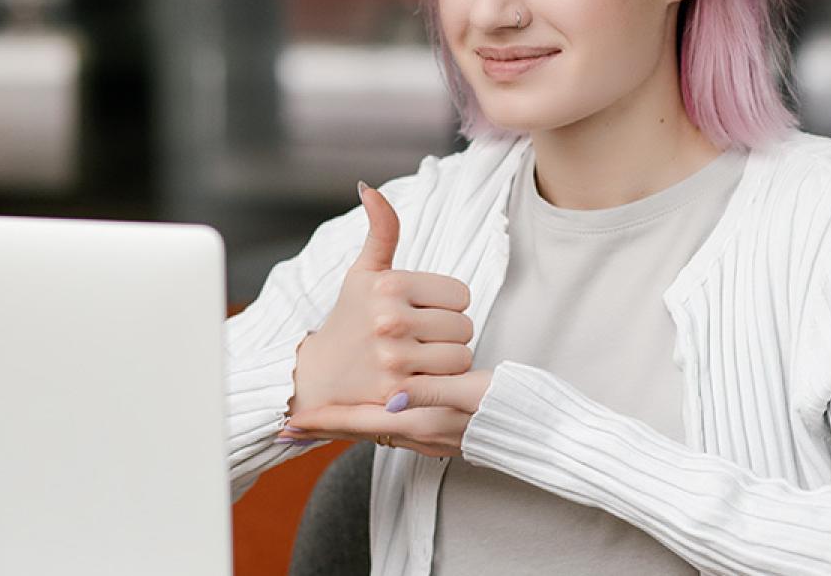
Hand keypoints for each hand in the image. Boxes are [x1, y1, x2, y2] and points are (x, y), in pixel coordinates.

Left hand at [278, 368, 493, 456]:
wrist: (537, 430)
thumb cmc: (508, 408)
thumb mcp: (471, 395)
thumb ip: (432, 394)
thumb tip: (394, 394)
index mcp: (421, 422)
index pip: (360, 424)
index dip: (327, 421)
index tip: (292, 422)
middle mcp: (419, 433)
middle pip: (361, 429)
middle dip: (328, 425)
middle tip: (294, 424)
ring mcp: (429, 435)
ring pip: (375, 428)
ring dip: (348, 421)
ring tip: (324, 413)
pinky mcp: (439, 431)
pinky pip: (393, 428)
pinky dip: (372, 421)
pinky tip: (372, 409)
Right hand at [287, 182, 475, 416]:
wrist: (317, 378)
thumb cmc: (349, 319)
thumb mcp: (363, 272)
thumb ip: (380, 231)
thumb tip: (369, 187)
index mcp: (389, 285)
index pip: (461, 294)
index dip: (446, 305)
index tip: (421, 312)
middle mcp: (391, 320)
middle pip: (465, 326)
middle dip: (447, 334)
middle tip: (419, 338)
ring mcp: (394, 358)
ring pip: (462, 355)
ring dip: (447, 360)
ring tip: (420, 359)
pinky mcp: (399, 393)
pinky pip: (450, 383)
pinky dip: (441, 384)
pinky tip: (419, 379)